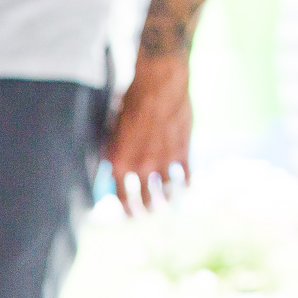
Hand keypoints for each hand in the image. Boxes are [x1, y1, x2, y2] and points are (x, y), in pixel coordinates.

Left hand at [107, 53, 192, 215]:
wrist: (160, 83)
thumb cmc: (132, 100)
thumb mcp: (114, 128)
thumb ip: (114, 150)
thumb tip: (110, 164)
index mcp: (119, 163)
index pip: (120, 197)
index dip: (125, 209)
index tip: (130, 215)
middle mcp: (140, 167)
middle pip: (144, 200)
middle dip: (146, 209)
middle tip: (148, 212)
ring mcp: (164, 161)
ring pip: (166, 191)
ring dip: (166, 199)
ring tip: (166, 202)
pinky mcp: (183, 152)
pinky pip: (186, 176)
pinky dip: (187, 183)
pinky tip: (187, 185)